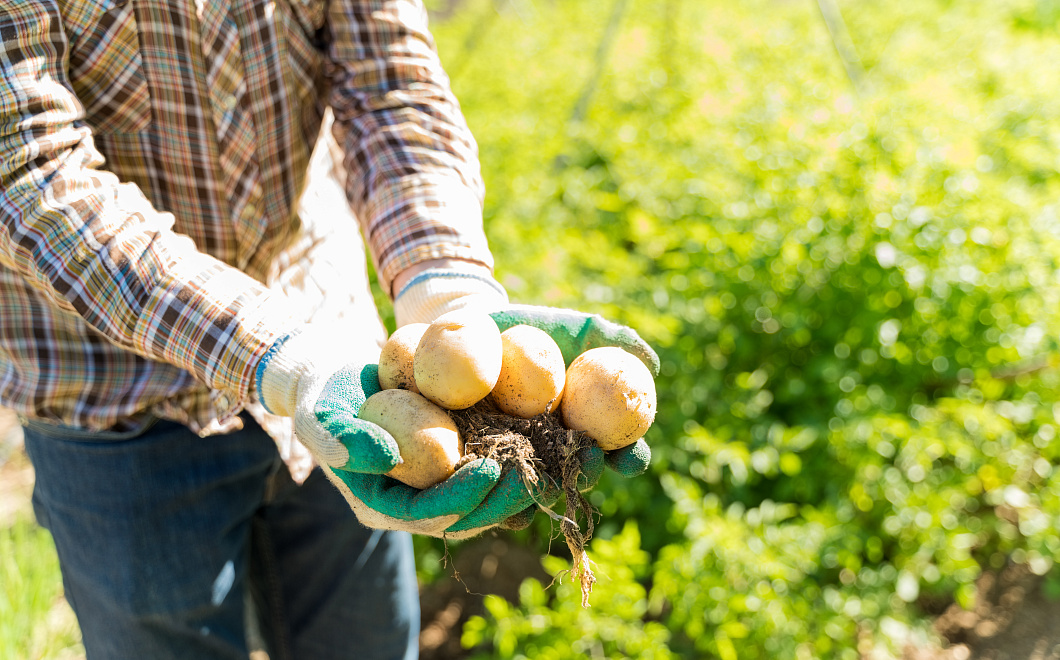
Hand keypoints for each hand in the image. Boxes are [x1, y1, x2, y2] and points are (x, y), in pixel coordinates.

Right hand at [255, 328, 542, 536]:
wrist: (337, 377)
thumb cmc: (323, 396)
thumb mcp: (321, 415)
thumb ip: (343, 440)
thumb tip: (386, 456)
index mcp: (383, 506)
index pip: (428, 515)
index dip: (462, 498)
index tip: (491, 470)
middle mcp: (417, 503)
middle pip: (469, 513)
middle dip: (505, 497)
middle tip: (538, 472)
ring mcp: (441, 484)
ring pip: (491, 495)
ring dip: (527, 482)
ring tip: (561, 461)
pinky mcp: (461, 460)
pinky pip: (498, 465)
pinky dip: (528, 456)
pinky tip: (559, 440)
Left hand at [394, 267, 658, 480]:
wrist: (467, 330)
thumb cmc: (528, 328)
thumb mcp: (569, 327)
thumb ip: (609, 339)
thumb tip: (650, 363)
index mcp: (583, 429)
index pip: (618, 451)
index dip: (630, 457)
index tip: (631, 454)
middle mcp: (553, 453)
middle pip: (578, 475)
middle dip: (587, 473)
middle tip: (588, 460)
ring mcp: (515, 463)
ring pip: (533, 486)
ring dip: (541, 487)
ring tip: (542, 480)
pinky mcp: (473, 466)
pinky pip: (484, 485)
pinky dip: (488, 486)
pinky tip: (489, 479)